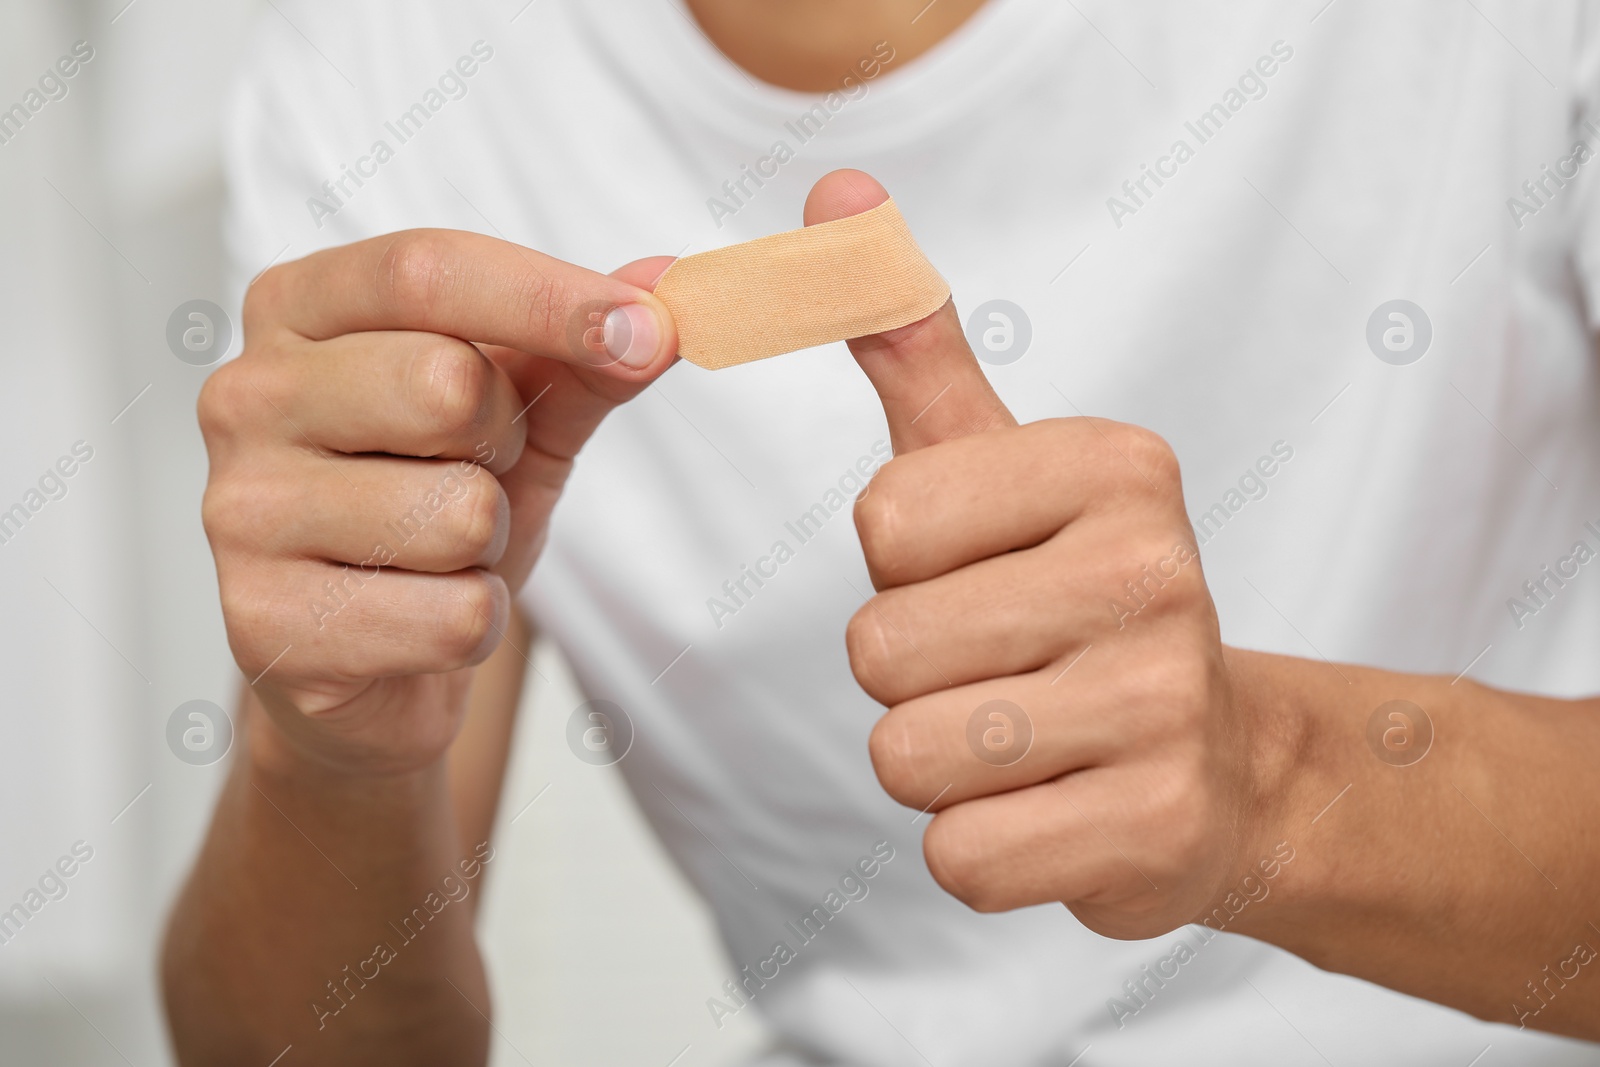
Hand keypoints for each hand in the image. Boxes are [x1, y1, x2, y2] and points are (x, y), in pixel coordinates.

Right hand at [198, 231, 676, 775]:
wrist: (372, 657)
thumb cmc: (432, 502)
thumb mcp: (518, 415)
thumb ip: (583, 354)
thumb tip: (674, 290)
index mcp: (297, 308)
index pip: (426, 269)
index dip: (549, 296)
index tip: (647, 326)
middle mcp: (245, 394)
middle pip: (446, 382)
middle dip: (507, 440)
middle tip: (479, 470)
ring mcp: (241, 511)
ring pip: (459, 514)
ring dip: (490, 545)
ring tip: (439, 553)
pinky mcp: (266, 625)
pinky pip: (453, 617)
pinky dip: (473, 625)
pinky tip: (417, 620)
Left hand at [822, 171, 1272, 937]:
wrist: (1223, 764)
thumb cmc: (1073, 596)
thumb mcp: (996, 462)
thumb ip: (908, 339)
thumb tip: (833, 196)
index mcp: (1115, 465)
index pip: (884, 522)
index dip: (902, 567)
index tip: (982, 572)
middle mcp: (1156, 573)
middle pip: (882, 649)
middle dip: (910, 677)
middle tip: (1004, 670)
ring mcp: (1166, 707)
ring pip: (910, 757)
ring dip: (937, 765)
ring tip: (1024, 740)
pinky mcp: (1160, 830)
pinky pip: (961, 856)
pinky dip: (980, 846)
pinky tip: (1052, 809)